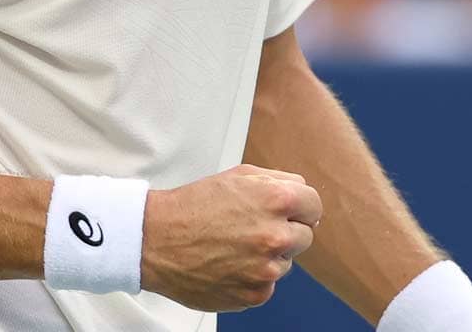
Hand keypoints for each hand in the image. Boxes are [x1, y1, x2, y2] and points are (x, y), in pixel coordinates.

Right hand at [141, 164, 322, 311]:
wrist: (156, 240)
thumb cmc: (194, 206)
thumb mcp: (238, 176)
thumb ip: (279, 181)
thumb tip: (305, 196)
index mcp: (276, 200)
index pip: (315, 206)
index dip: (300, 208)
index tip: (288, 212)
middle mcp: (276, 235)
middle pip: (304, 236)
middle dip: (285, 231)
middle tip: (252, 228)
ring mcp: (266, 269)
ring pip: (285, 263)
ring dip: (268, 256)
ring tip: (234, 246)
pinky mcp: (254, 294)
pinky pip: (267, 285)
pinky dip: (252, 277)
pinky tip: (228, 264)